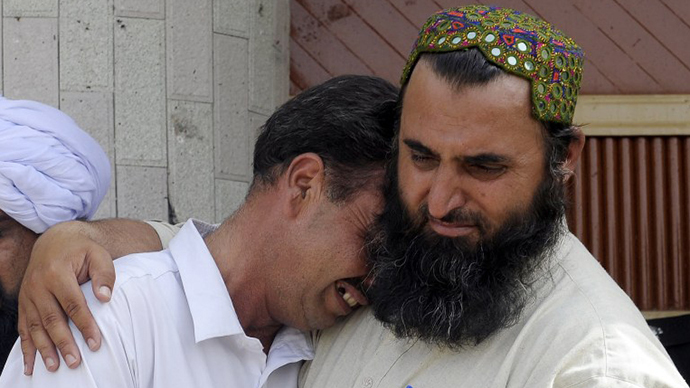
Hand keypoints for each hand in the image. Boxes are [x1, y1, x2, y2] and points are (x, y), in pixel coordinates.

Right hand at [17, 221, 115, 374]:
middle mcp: (38, 285)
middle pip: (52, 319)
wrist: (54, 241)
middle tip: (75, 362)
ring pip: (35, 326)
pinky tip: (30, 365)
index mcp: (57, 272)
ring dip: (44, 349)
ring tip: (54, 367)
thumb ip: (104, 274)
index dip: (84, 325)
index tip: (95, 343)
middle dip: (63, 343)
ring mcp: (28, 295)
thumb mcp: (98, 254)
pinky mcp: (24, 302)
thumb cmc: (81, 249)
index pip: (73, 304)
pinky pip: (24, 328)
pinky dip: (27, 347)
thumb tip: (105, 297)